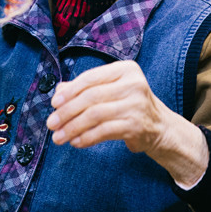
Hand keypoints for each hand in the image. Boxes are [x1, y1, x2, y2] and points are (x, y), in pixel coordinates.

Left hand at [46, 61, 208, 186]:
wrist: (159, 127)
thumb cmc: (128, 105)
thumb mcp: (109, 91)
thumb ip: (84, 88)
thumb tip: (58, 91)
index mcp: (125, 69)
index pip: (90, 78)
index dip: (69, 91)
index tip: (53, 103)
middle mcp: (133, 84)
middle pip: (91, 97)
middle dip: (67, 112)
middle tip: (51, 123)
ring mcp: (137, 104)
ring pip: (95, 115)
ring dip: (73, 127)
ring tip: (59, 137)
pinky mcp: (137, 125)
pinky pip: (104, 131)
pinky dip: (87, 137)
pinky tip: (76, 142)